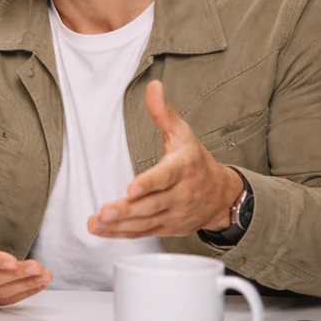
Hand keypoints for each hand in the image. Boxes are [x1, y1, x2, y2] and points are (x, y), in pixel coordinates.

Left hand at [88, 80, 242, 238]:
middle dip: (128, 210)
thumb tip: (153, 86)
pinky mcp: (167, 227)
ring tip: (98, 222)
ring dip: (120, 225)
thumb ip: (163, 112)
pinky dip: (121, 234)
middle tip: (106, 211)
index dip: (149, 183)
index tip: (131, 188)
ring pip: (146, 222)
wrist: (222, 195)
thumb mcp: (183, 134)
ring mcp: (174, 214)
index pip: (166, 177)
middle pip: (152, 204)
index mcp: (184, 168)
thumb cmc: (196, 162)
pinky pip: (143, 233)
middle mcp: (181, 194)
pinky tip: (102, 231)